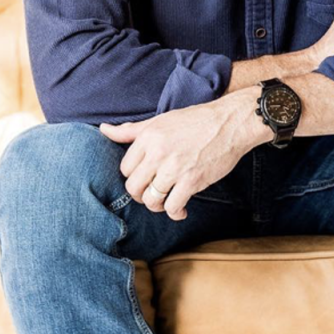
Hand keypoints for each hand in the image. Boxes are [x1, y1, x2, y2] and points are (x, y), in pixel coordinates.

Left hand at [99, 91, 262, 220]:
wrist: (231, 122)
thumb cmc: (196, 120)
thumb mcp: (161, 120)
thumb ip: (130, 130)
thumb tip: (103, 130)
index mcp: (149, 136)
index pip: (126, 169)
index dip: (135, 176)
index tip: (146, 176)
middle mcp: (158, 152)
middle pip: (134, 188)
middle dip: (141, 194)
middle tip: (153, 192)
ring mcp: (175, 168)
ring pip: (151, 200)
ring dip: (157, 205)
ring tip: (166, 201)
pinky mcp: (192, 180)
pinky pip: (173, 206)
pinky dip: (175, 212)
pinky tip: (181, 209)